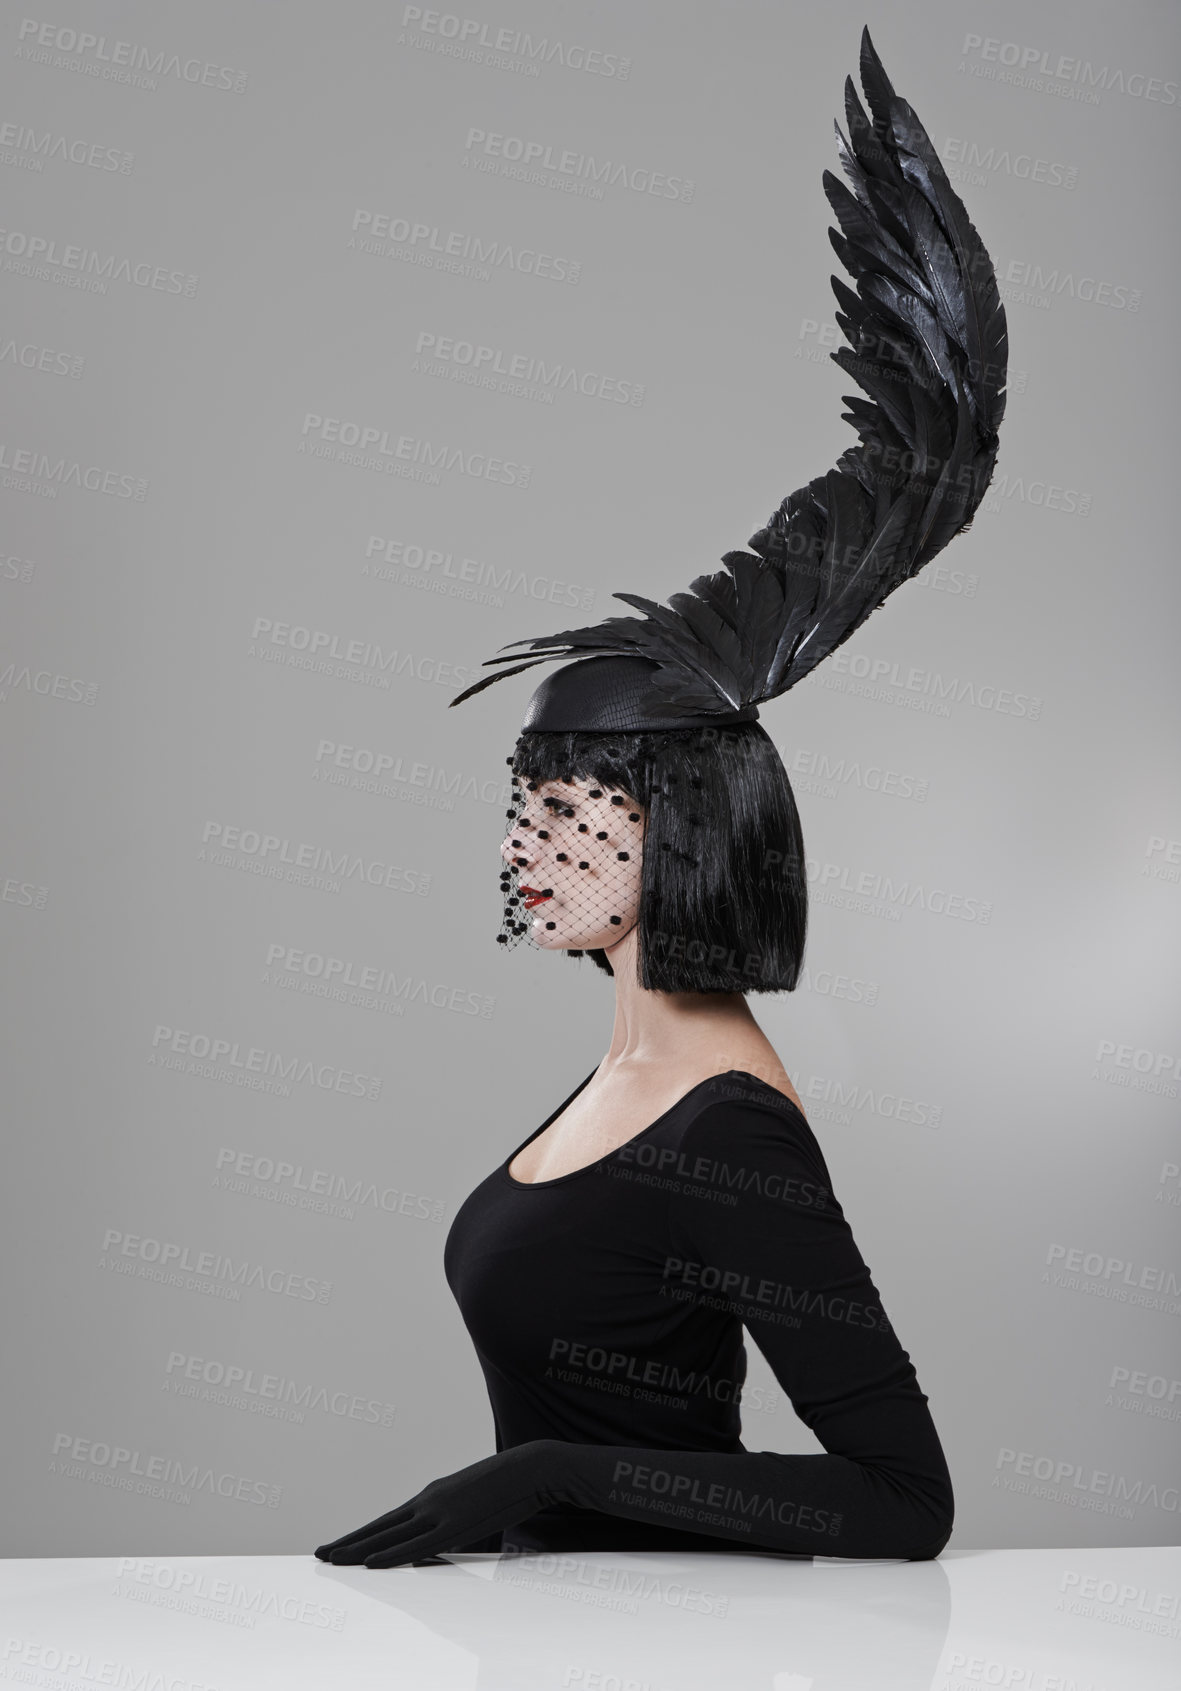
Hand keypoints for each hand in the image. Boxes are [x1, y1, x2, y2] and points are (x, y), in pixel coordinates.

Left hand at [313, 1440, 566, 1566]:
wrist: (530, 1468)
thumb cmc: (506, 1487)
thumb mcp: (470, 1505)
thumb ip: (448, 1523)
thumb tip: (431, 1546)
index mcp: (431, 1497)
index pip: (387, 1520)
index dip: (361, 1534)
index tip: (339, 1544)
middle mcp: (427, 1502)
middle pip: (379, 1527)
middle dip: (348, 1541)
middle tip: (319, 1553)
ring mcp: (439, 1513)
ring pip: (388, 1535)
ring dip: (357, 1549)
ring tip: (331, 1559)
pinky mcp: (455, 1525)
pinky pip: (416, 1546)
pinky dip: (390, 1554)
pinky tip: (370, 1563)